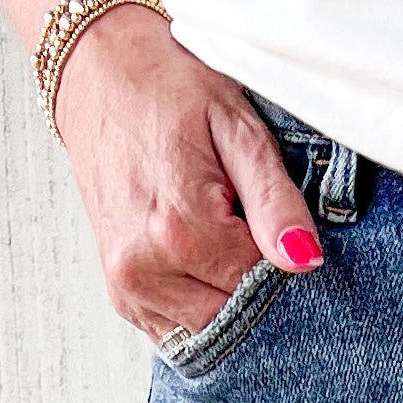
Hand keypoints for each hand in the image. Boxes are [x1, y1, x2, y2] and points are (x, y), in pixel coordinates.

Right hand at [52, 5, 320, 343]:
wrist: (97, 74)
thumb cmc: (169, 89)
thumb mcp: (237, 128)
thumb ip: (274, 200)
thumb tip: (305, 260)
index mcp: (178, 229)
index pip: (263, 284)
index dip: (279, 255)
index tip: (265, 215)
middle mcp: (145, 268)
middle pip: (236, 314)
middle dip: (252, 278)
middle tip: (240, 218)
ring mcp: (127, 287)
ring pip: (210, 328)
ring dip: (226, 291)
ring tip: (216, 230)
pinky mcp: (121, 295)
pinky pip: (180, 329)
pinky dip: (200, 302)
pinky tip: (197, 254)